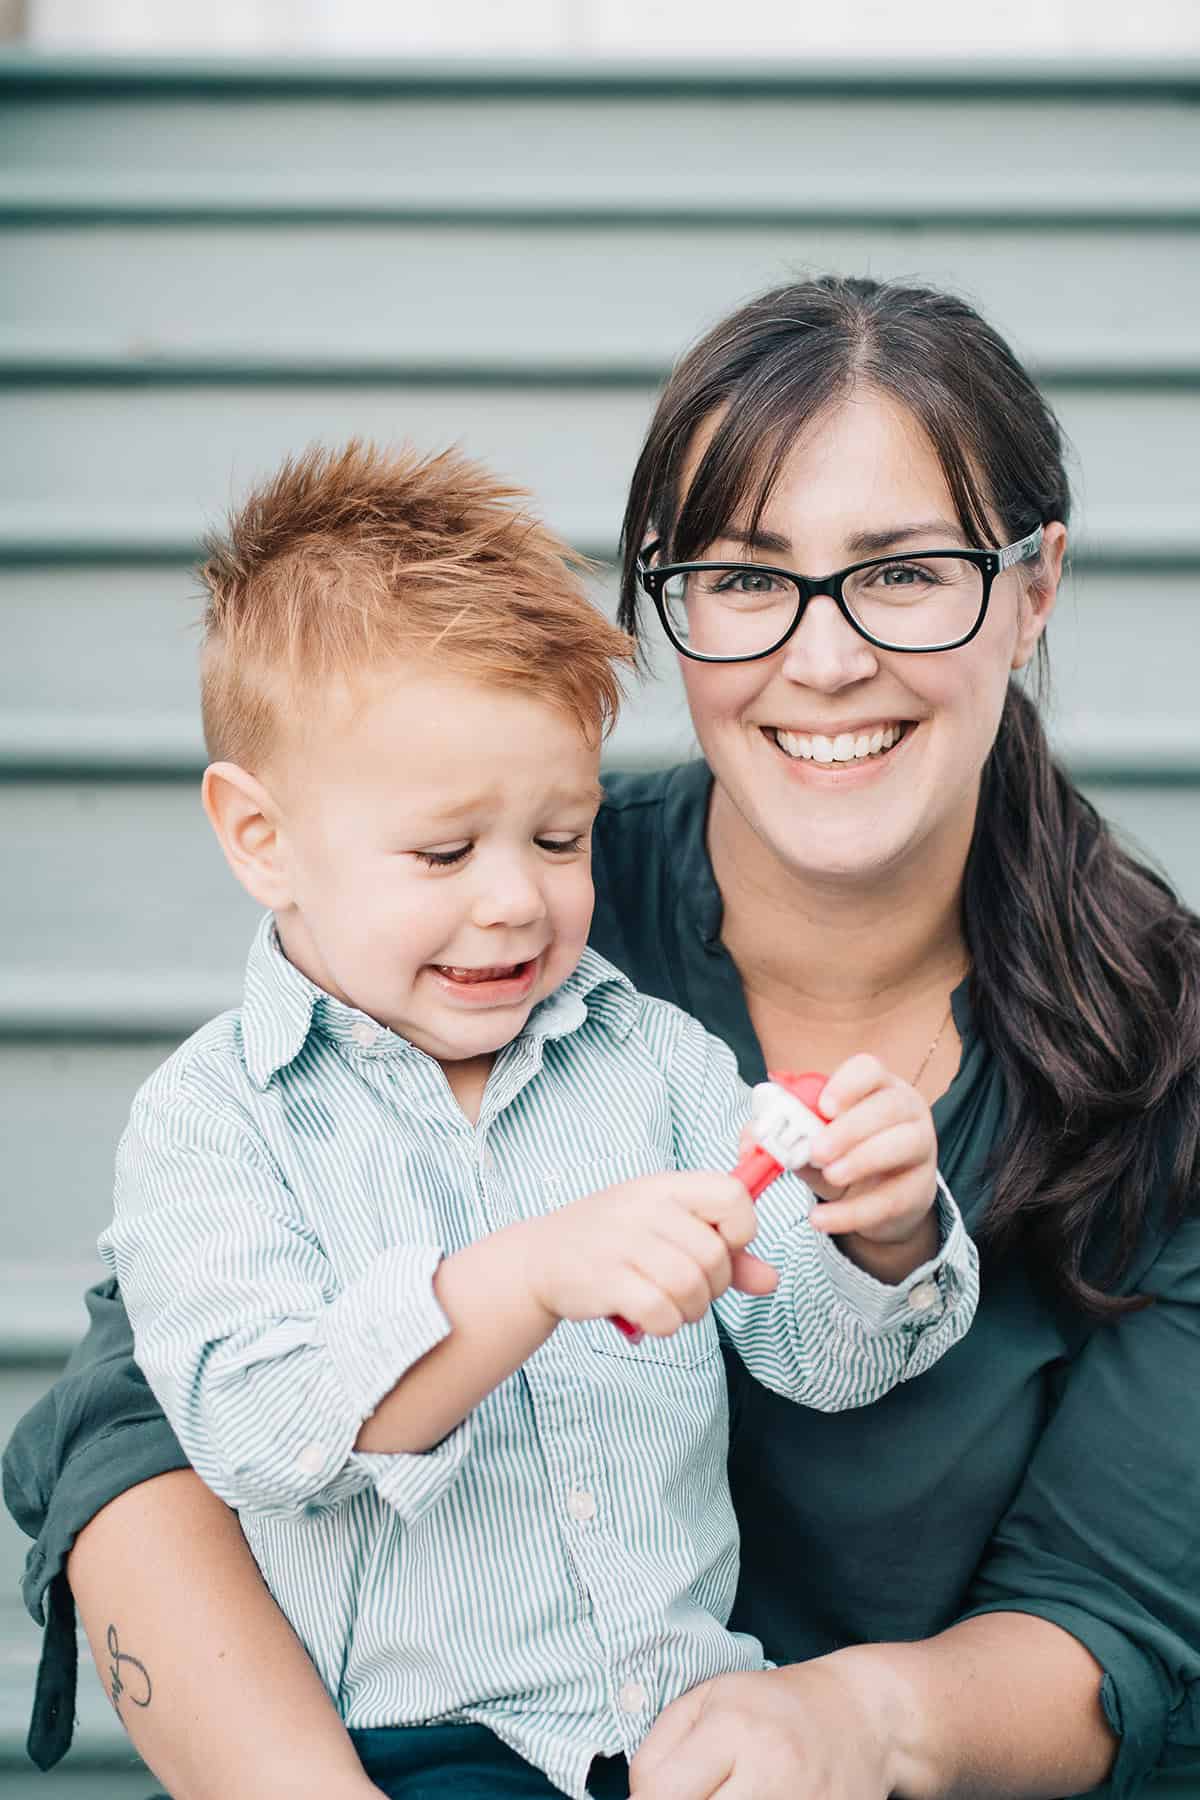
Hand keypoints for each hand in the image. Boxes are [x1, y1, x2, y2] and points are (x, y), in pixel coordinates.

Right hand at [527, 1171, 777, 1338]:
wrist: (540, 1259)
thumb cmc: (613, 1243)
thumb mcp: (666, 1232)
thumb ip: (723, 1253)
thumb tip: (770, 1280)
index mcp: (665, 1186)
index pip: (732, 1194)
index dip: (741, 1230)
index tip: (721, 1248)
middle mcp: (645, 1208)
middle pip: (716, 1255)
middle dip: (714, 1286)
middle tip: (690, 1290)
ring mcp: (623, 1242)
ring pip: (692, 1287)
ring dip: (691, 1311)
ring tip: (671, 1307)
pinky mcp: (605, 1279)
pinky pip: (661, 1312)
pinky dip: (665, 1325)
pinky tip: (650, 1319)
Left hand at [628, 1655, 899, 1799]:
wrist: (860, 1715)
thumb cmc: (773, 1703)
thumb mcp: (709, 1698)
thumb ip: (659, 1747)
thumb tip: (637, 1799)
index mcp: (733, 1726)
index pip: (660, 1794)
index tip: (652, 1796)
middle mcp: (770, 1768)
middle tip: (694, 1795)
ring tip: (726, 1794)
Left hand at [739, 1055, 938, 1280]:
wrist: (874, 1200)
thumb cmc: (840, 1155)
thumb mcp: (809, 1141)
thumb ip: (780, 1134)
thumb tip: (752, 1137)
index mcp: (875, 1086)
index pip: (869, 1069)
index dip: (847, 1084)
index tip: (823, 1107)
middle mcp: (905, 1109)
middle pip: (888, 1107)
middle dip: (849, 1128)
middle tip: (816, 1151)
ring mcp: (921, 1147)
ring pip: (902, 1145)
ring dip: (862, 1160)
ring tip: (828, 1176)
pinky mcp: (921, 1189)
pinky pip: (892, 1199)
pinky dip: (853, 1212)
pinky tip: (822, 1219)